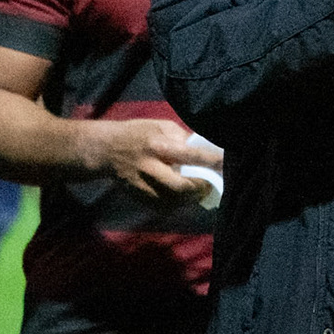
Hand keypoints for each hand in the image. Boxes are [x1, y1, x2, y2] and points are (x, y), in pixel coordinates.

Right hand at [81, 119, 220, 201]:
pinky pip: (166, 207)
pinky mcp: (141, 199)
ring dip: (191, 197)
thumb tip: (205, 149)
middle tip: (210, 183)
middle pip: (182, 187)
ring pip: (175, 201)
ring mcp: (144, 187)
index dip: (211, 161)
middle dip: (200, 187)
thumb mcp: (160, 126)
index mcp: (157, 145)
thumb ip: (182, 137)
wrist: (106, 150)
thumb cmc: (137, 133)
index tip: (226, 163)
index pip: (190, 155)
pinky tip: (182, 194)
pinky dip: (178, 203)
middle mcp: (150, 168)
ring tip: (199, 188)